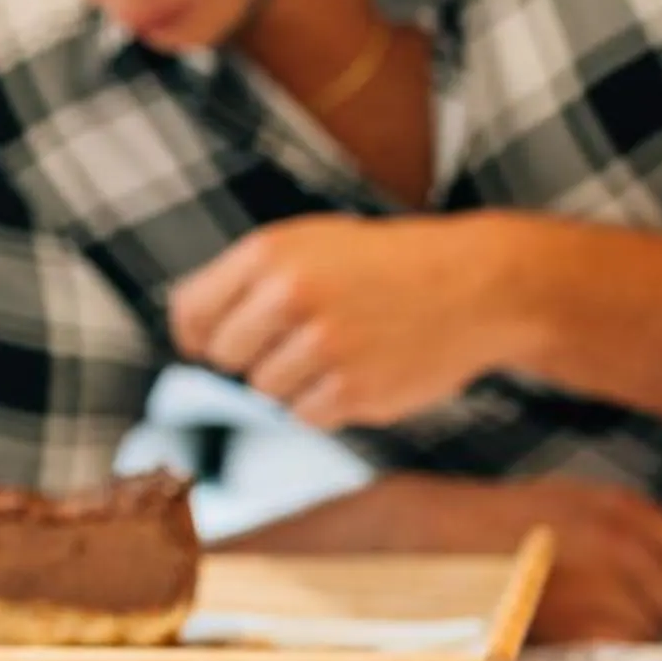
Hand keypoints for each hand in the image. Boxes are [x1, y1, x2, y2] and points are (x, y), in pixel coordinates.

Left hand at [167, 213, 531, 428]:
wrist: (473, 285)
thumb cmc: (382, 266)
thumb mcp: (311, 243)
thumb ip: (246, 280)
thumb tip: (188, 336)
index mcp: (270, 253)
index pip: (191, 312)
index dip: (197, 336)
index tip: (210, 345)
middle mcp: (290, 295)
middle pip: (226, 358)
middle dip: (255, 355)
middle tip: (304, 337)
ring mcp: (323, 345)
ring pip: (265, 391)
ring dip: (296, 381)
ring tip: (342, 349)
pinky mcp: (352, 390)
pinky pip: (305, 417)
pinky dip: (327, 404)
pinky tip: (362, 371)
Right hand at [287, 472, 661, 644]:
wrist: (414, 540)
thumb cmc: (479, 531)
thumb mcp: (557, 506)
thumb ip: (614, 530)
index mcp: (616, 506)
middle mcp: (619, 539)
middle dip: (661, 619)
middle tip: (621, 626)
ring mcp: (598, 579)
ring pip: (651, 630)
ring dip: (632, 639)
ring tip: (584, 634)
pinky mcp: (574, 618)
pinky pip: (622, 650)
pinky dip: (611, 656)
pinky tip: (580, 649)